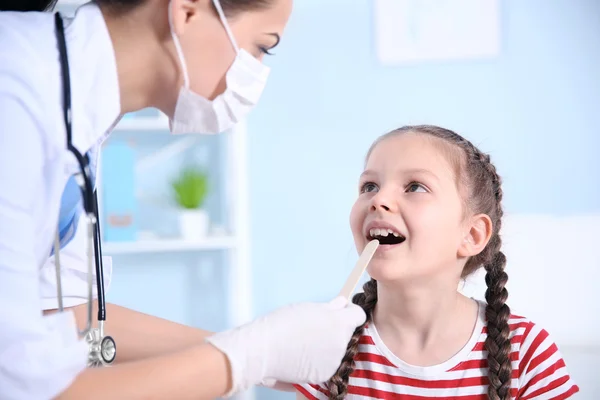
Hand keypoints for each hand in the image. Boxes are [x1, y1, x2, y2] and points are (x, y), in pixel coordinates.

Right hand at [205, 296, 365, 395]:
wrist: (263, 351)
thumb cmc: (282, 324)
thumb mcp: (308, 308)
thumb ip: (330, 308)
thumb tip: (341, 304)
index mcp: (339, 323)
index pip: (358, 315)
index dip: (349, 311)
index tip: (339, 311)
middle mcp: (341, 344)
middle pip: (346, 333)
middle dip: (335, 329)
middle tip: (314, 327)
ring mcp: (333, 362)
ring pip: (336, 349)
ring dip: (326, 345)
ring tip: (303, 341)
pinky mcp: (323, 375)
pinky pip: (326, 364)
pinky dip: (318, 360)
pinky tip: (301, 355)